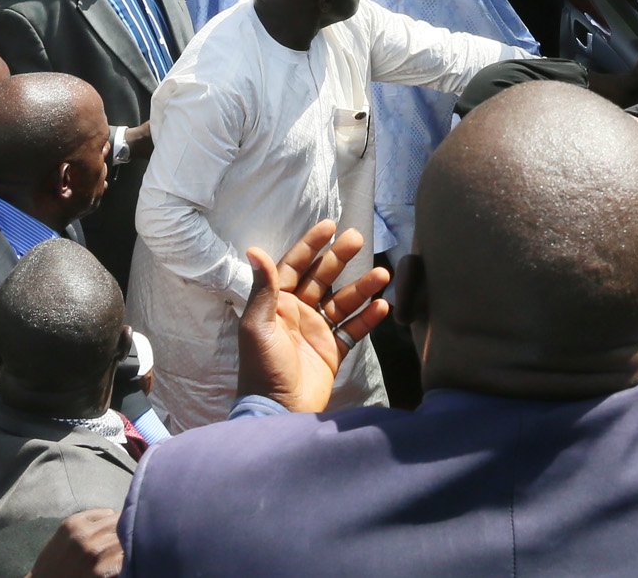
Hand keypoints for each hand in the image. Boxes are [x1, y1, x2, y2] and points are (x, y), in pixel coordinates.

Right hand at [31, 511, 123, 577]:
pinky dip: (124, 562)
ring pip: (124, 541)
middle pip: (119, 526)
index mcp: (74, 523)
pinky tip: (119, 564)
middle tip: (125, 540)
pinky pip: (124, 561)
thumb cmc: (55, 561)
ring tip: (121, 552)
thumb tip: (115, 515)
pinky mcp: (101, 572)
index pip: (110, 514)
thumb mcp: (65, 534)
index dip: (116, 522)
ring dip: (124, 547)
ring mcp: (94, 553)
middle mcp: (84, 535)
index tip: (116, 530)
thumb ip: (87, 522)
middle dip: (123, 533)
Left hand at [235, 219, 390, 412]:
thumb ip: (264, 289)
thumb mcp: (258, 326)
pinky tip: (382, 306)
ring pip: (343, 301)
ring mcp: (317, 331)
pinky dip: (367, 318)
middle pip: (322, 278)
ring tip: (382, 274)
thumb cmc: (263, 367)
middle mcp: (298, 312)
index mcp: (277, 304)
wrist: (279, 411)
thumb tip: (255, 249)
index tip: (330, 226)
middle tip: (359, 238)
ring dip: (361, 288)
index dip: (310, 245)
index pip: (294, 266)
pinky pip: (353, 329)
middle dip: (340, 258)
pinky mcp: (333, 350)